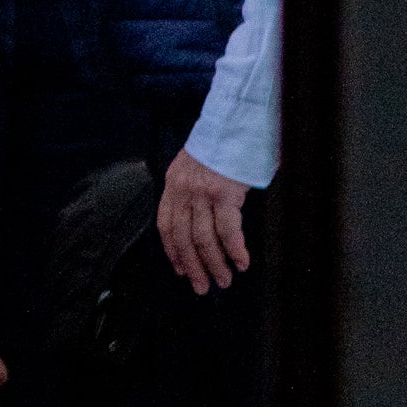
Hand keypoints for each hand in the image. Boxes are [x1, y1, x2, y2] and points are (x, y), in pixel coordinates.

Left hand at [158, 149, 252, 294]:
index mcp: (173, 183)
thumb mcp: (195, 164)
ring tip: (224, 280)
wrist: (237, 119)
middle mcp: (183, 189)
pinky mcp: (224, 193)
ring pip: (203, 239)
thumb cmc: (222, 143)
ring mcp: (202, 192)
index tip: (181, 270)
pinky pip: (227, 230)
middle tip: (202, 286)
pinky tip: (241, 262)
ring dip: (215, 264)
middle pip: (183, 238)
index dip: (173, 251)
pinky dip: (234, 250)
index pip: (166, 225)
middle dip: (193, 267)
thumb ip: (192, 189)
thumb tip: (200, 218)